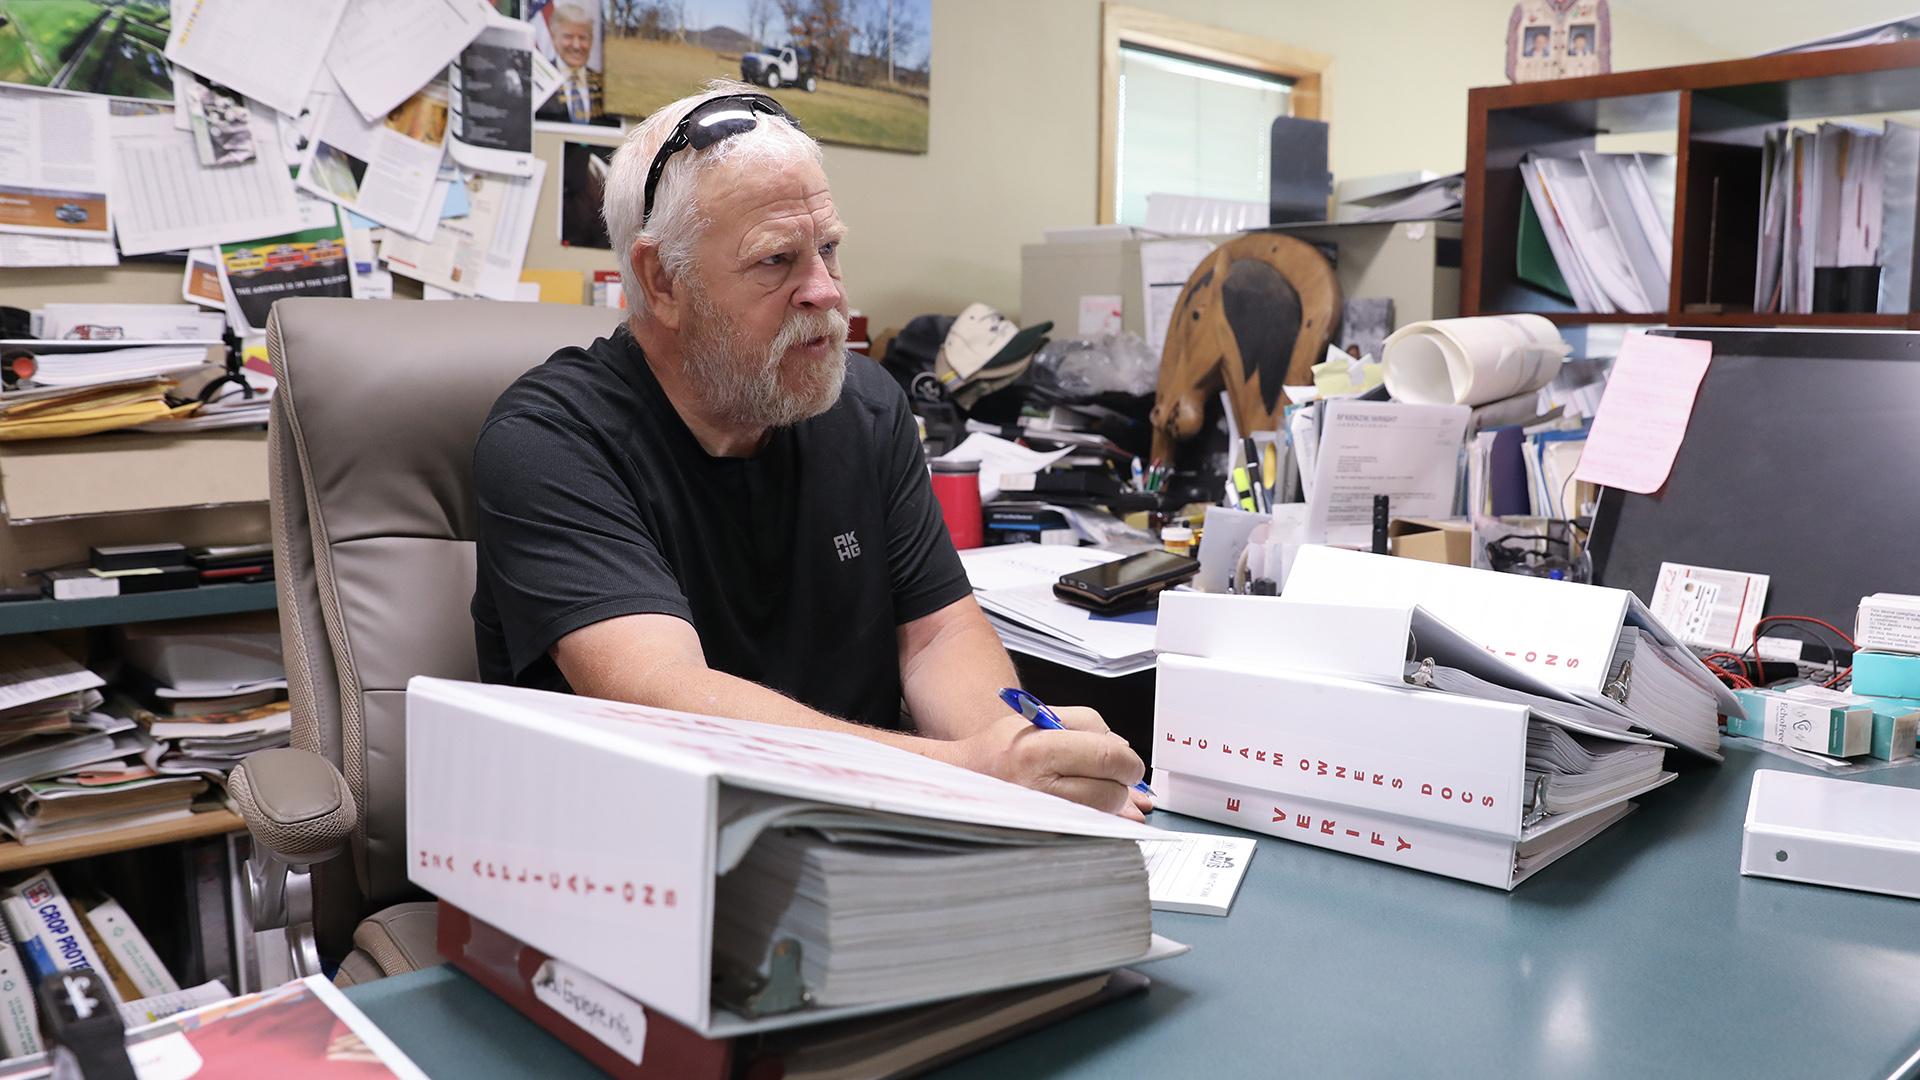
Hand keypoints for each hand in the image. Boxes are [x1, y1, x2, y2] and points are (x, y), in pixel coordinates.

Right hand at [926, 709, 1147, 821]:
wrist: (964, 777)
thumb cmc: (1000, 748)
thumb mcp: (1039, 717)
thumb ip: (1087, 723)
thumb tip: (1122, 747)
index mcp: (1037, 751)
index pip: (1106, 757)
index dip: (1128, 761)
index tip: (1130, 761)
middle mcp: (1038, 788)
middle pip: (1110, 792)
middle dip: (1122, 782)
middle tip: (1115, 773)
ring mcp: (1042, 817)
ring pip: (1103, 815)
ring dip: (1111, 801)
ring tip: (1092, 785)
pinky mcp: (1046, 835)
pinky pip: (1091, 830)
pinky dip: (1101, 818)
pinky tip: (1096, 806)